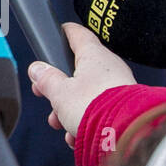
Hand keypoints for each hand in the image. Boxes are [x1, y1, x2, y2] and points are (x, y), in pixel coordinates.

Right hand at [27, 22, 135, 147]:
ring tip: (61, 123)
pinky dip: (87, 120)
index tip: (61, 31)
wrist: (129, 134)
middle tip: (47, 95)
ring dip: (71, 108)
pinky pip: (101, 109)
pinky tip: (77, 134)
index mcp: (94, 55)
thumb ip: (46, 79)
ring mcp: (120, 87)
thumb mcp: (59, 93)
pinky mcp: (127, 107)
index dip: (66, 33)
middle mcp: (110, 67)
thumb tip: (37, 69)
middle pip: (79, 70)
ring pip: (89, 93)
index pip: (78, 34)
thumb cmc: (96, 108)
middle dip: (60, 86)